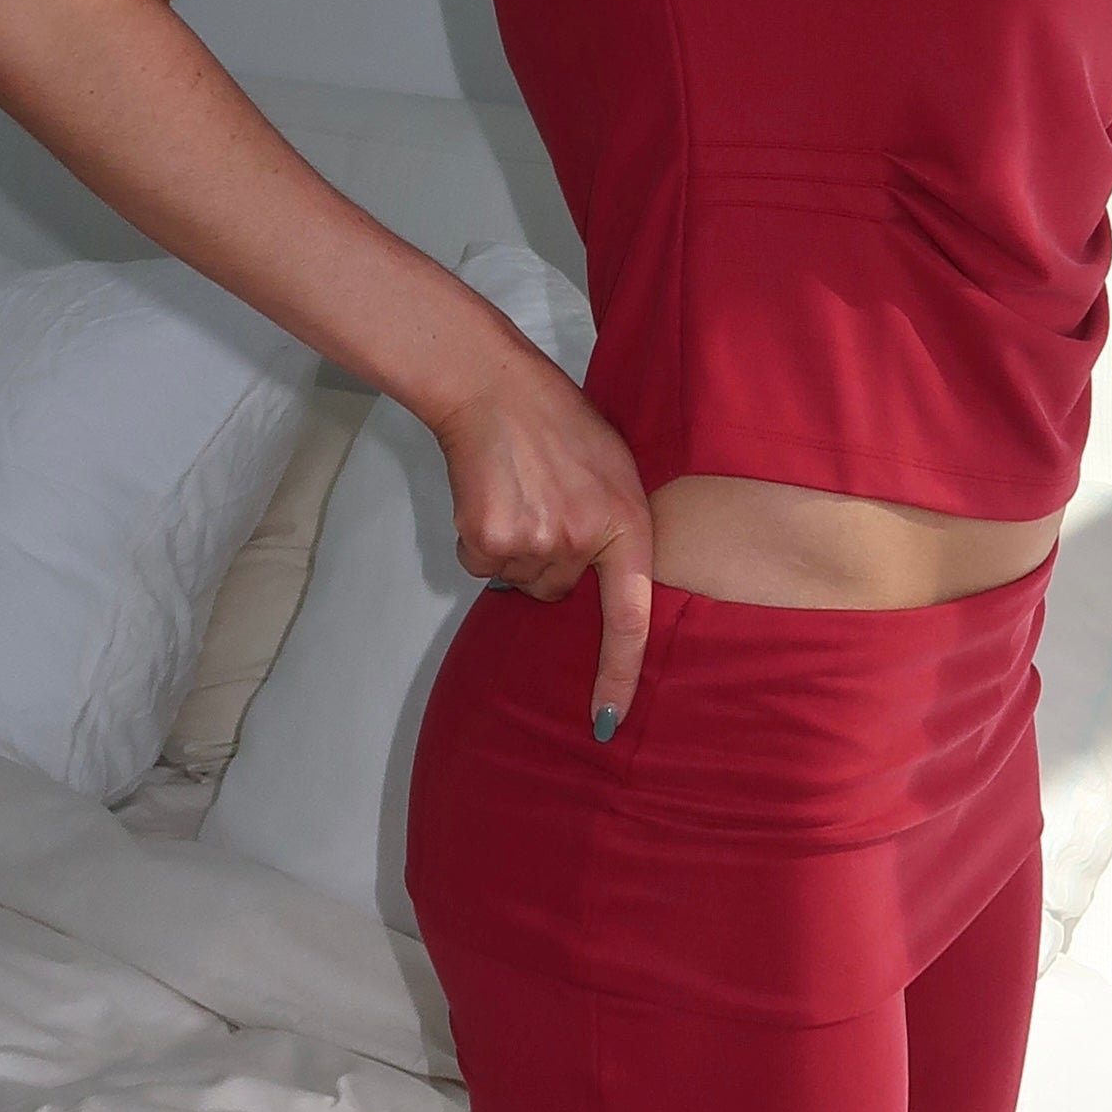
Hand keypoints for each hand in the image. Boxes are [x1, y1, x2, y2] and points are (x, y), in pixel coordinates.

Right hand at [433, 349, 653, 735]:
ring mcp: (534, 544)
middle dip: (551, 559)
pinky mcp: (488, 542)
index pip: (630, 618)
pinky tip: (491, 498)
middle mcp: (582, 543)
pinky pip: (484, 568)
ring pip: (521, 580)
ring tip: (519, 492)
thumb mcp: (614, 471)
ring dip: (516, 548)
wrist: (493, 389)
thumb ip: (615, 529)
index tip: (607, 722)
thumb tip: (593, 588)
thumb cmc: (559, 423)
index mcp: (626, 524)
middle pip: (558, 592)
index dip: (618, 674)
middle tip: (545, 500)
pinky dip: (482, 542)